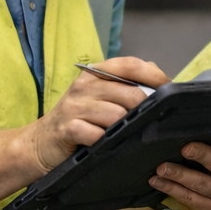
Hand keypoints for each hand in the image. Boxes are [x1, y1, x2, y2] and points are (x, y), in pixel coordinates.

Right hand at [18, 57, 167, 175]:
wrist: (41, 142)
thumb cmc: (79, 119)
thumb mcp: (101, 96)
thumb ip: (127, 86)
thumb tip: (162, 85)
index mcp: (95, 73)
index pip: (131, 65)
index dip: (155, 76)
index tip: (170, 89)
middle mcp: (85, 85)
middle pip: (131, 94)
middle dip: (144, 111)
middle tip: (144, 122)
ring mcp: (75, 106)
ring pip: (118, 116)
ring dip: (124, 129)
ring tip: (119, 135)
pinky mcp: (68, 129)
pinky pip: (99, 135)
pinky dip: (106, 142)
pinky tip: (103, 144)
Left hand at [150, 126, 210, 209]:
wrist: (208, 185)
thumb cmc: (210, 154)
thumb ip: (209, 132)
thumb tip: (186, 114)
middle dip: (203, 156)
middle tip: (185, 149)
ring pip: (205, 185)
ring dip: (181, 176)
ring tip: (161, 168)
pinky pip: (193, 200)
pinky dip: (173, 190)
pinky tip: (158, 182)